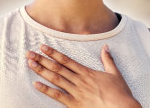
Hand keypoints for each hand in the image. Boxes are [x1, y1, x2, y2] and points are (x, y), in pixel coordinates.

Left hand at [26, 44, 140, 107]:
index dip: (53, 53)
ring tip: (30, 64)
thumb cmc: (120, 93)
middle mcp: (79, 80)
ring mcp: (76, 92)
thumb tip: (106, 47)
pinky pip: (58, 96)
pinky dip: (46, 90)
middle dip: (42, 59)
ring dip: (42, 71)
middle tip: (29, 53)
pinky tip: (36, 84)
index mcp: (87, 72)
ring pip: (55, 79)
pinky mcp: (75, 104)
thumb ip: (108, 60)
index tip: (43, 47)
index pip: (66, 60)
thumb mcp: (115, 73)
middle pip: (57, 67)